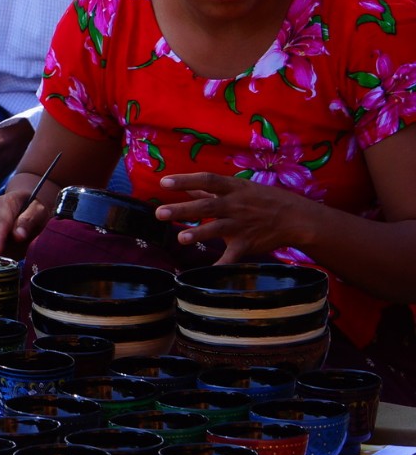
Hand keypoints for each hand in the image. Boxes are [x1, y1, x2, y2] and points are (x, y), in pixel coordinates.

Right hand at [0, 177, 60, 255]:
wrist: (27, 202)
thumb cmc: (35, 206)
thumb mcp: (38, 211)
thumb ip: (29, 221)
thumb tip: (18, 236)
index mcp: (5, 203)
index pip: (1, 222)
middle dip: (3, 249)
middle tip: (19, 255)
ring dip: (6, 251)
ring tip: (23, 247)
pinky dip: (6, 252)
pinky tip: (16, 249)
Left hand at [155, 173, 321, 262]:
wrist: (296, 217)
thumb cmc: (262, 200)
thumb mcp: (239, 188)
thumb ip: (210, 190)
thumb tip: (186, 187)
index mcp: (233, 189)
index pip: (207, 180)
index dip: (185, 181)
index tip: (163, 183)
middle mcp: (236, 206)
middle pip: (207, 206)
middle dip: (183, 210)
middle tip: (159, 213)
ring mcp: (242, 225)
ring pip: (218, 229)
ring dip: (199, 233)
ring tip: (179, 238)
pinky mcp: (247, 244)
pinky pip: (232, 257)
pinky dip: (221, 266)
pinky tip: (206, 274)